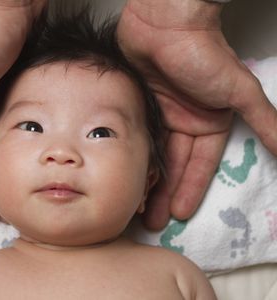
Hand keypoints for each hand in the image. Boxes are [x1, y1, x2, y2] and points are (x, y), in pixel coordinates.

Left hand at [118, 0, 276, 229]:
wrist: (166, 24)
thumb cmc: (204, 55)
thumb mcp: (240, 93)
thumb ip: (265, 121)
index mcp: (207, 123)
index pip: (198, 165)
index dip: (190, 189)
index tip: (179, 214)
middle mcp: (184, 122)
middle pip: (173, 165)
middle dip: (165, 193)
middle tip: (152, 221)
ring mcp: (160, 115)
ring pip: (154, 155)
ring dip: (147, 179)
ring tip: (135, 205)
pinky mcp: (140, 106)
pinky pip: (137, 137)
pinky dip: (134, 156)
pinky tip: (125, 173)